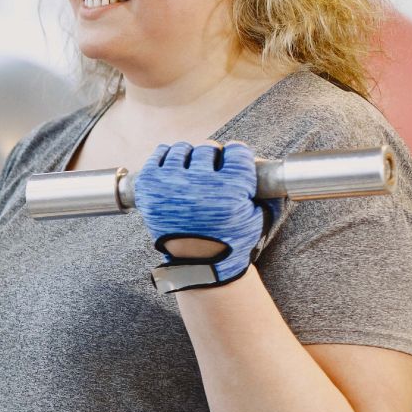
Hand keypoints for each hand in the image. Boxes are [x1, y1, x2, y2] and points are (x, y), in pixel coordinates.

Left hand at [130, 140, 271, 291]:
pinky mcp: (150, 186)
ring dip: (189, 156)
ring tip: (192, 170)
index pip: (236, 151)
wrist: (197, 263)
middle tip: (212, 170)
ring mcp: (171, 184)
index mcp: (231, 189)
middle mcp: (200, 184)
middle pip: (208, 148)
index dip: (237, 156)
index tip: (234, 161)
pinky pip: (159, 153)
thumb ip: (261, 185)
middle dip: (213, 157)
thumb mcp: (255, 214)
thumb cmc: (229, 239)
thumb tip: (256, 156)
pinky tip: (174, 166)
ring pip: (183, 149)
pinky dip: (167, 156)